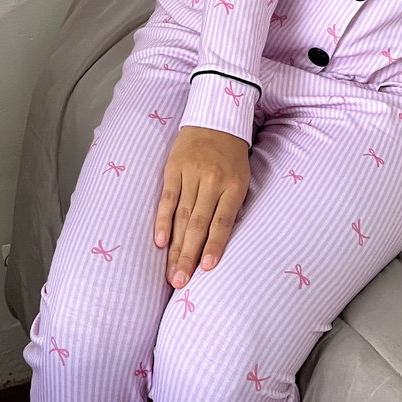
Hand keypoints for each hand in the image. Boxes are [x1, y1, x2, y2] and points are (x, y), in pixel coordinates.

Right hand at [154, 125, 250, 287]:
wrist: (216, 119)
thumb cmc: (231, 157)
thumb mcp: (241, 179)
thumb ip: (231, 208)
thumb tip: (217, 245)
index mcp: (233, 186)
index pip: (222, 222)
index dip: (214, 245)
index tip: (206, 269)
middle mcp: (212, 181)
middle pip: (198, 224)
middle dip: (188, 256)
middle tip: (180, 282)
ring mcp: (192, 174)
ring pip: (181, 216)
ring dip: (175, 247)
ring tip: (170, 273)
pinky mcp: (174, 169)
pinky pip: (167, 199)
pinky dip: (163, 221)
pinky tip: (160, 242)